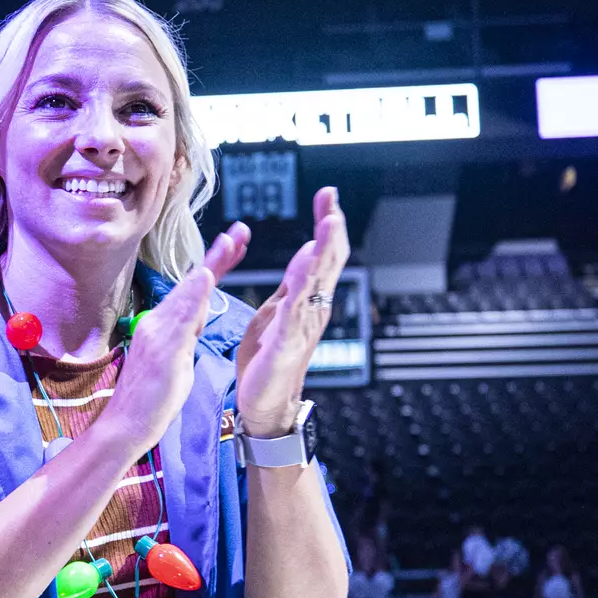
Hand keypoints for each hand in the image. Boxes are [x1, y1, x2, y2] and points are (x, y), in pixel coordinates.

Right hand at [103, 223, 249, 452]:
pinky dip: (194, 296)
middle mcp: (159, 323)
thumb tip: (197, 318)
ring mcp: (158, 334)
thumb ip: (188, 336)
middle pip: (194, 284)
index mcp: (165, 326)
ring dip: (210, 265)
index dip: (216, 265)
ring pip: (189, 294)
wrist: (124, 427)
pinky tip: (205, 278)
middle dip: (219, 256)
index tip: (235, 243)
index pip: (195, 291)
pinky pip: (182, 318)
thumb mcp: (178, 363)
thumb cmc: (151, 400)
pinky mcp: (162, 349)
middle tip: (240, 231)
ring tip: (230, 242)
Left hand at [236, 187, 348, 436]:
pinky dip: (302, 289)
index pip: (322, 253)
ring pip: (318, 281)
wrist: (265, 402)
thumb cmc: (269, 358)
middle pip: (327, 261)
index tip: (328, 195)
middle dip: (330, 228)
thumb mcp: (278, 310)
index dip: (326, 224)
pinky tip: (305, 269)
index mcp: (308, 298)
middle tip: (332, 200)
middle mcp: (312, 308)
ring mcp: (302, 325)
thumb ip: (293, 283)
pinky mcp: (286, 343)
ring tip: (329, 224)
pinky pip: (296, 311)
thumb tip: (307, 251)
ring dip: (324, 251)